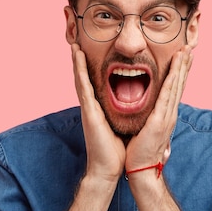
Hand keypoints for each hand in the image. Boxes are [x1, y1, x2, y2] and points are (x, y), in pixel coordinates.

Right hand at [71, 43, 125, 182]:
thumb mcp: (123, 127)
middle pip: (85, 78)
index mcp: (100, 109)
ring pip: (81, 78)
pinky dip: (79, 70)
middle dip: (81, 61)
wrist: (108, 168)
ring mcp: (88, 108)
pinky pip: (83, 86)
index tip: (91, 53)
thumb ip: (125, 115)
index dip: (92, 68)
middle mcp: (92, 106)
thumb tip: (136, 109)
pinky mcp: (89, 111)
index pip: (96, 84)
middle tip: (78, 42)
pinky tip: (77, 57)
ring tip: (75, 44)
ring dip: (77, 61)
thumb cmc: (117, 151)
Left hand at [125, 46, 192, 175]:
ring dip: (181, 68)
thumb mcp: (144, 131)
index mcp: (165, 116)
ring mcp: (167, 117)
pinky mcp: (160, 121)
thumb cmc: (139, 152)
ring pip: (176, 87)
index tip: (183, 58)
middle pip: (179, 85)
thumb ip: (147, 120)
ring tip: (185, 52)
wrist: (140, 170)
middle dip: (184, 66)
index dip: (179, 73)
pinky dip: (172, 81)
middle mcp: (170, 114)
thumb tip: (147, 115)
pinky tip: (175, 70)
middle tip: (188, 48)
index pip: (174, 89)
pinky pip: (167, 96)